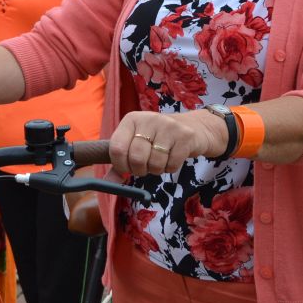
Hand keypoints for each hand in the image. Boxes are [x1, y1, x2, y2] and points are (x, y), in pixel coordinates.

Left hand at [108, 110, 227, 176]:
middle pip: (136, 158)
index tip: (126, 169)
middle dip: (139, 170)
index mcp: (131, 119)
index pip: (116, 148)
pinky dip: (170, 168)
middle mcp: (148, 119)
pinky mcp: (185, 136)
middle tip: (145, 168)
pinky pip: (172, 165)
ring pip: (154, 163)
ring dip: (156, 170)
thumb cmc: (158, 138)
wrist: (194, 128)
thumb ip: (121, 162)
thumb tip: (108, 183)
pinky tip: (172, 158)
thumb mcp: (137, 143)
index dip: (120, 165)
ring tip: (160, 161)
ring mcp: (168, 126)